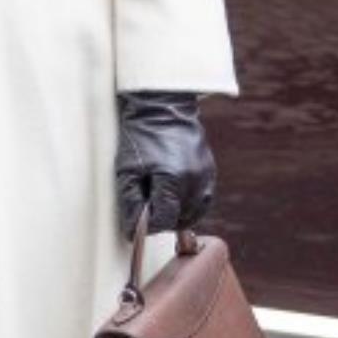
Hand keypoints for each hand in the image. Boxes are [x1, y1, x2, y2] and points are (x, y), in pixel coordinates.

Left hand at [115, 92, 216, 235]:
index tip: (137, 225)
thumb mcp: (126, 170)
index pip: (164, 219)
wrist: (161, 108)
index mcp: (171, 178)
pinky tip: (175, 198)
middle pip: (181, 218)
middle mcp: (193, 179)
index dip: (149, 226)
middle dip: (163, 220)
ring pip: (195, 212)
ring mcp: (205, 175)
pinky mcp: (210, 170)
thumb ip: (131, 202)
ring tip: (160, 204)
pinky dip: (190, 205)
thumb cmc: (140, 137)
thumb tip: (133, 229)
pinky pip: (203, 200)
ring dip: (178, 215)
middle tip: (147, 211)